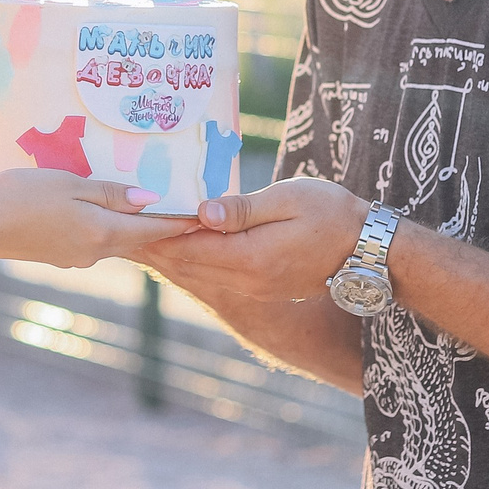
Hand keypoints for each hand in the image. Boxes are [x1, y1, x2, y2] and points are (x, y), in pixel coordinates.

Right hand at [0, 169, 194, 268]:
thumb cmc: (20, 196)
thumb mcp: (69, 185)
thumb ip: (111, 193)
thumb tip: (152, 200)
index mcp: (103, 233)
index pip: (154, 230)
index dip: (181, 221)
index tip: (206, 215)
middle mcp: (95, 252)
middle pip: (137, 236)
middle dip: (159, 223)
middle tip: (184, 204)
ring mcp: (75, 258)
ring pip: (114, 237)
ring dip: (131, 223)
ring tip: (147, 201)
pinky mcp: (58, 255)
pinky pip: (93, 239)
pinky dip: (106, 225)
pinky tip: (103, 209)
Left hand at [137, 177, 368, 302]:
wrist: (369, 250)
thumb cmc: (333, 214)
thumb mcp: (289, 200)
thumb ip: (243, 209)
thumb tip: (201, 212)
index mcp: (251, 258)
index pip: (189, 247)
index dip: (156, 233)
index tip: (127, 218)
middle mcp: (248, 281)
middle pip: (187, 264)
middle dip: (153, 245)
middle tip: (119, 226)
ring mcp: (255, 288)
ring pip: (199, 272)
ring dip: (169, 254)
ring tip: (138, 235)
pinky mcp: (262, 286)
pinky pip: (216, 274)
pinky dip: (192, 259)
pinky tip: (178, 246)